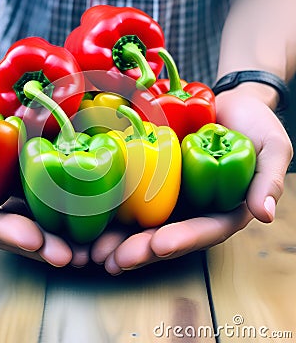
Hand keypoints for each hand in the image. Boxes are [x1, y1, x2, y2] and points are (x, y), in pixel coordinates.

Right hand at [0, 83, 88, 267]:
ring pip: (43, 218)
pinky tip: (96, 218)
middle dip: (44, 246)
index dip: (7, 233)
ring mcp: (20, 189)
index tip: (33, 239)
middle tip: (70, 256)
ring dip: (65, 237)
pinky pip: (58, 192)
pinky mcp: (40, 173)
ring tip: (88, 250)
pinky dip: (76, 207)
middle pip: (20, 229)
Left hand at [91, 86, 292, 274]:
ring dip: (118, 239)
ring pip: (142, 223)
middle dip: (140, 250)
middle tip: (113, 260)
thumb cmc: (253, 123)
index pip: (202, 231)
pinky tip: (89, 216)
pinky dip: (110, 207)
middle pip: (166, 235)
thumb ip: (269, 179)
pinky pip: (130, 195)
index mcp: (221, 209)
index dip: (181, 240)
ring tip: (95, 251)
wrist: (224, 102)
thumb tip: (265, 214)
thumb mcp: (272, 146)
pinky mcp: (149, 178)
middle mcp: (191, 208)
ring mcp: (169, 195)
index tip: (159, 245)